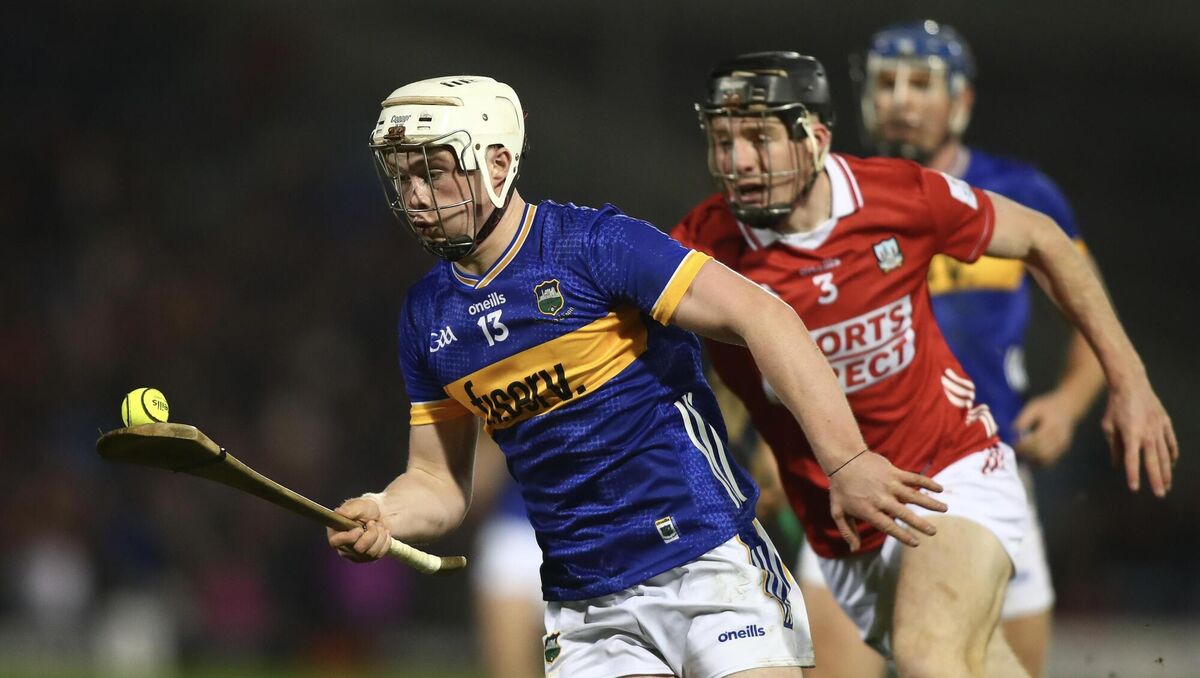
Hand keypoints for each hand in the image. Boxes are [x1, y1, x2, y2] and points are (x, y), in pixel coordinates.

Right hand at [326, 495, 392, 561]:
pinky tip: (383, 533)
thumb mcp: (358, 505)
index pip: (336, 542)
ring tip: (379, 526)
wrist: (379, 514)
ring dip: (380, 536)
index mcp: (335, 533)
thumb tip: (338, 512)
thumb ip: (349, 509)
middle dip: (371, 534)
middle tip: (372, 522)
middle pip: (359, 549)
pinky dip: (385, 541)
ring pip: (371, 553)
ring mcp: (356, 555)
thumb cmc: (365, 509)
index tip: (360, 528)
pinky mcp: (368, 558)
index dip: (350, 537)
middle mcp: (343, 548)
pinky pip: (380, 554)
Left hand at [827, 450, 946, 550]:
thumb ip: (847, 532)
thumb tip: (854, 550)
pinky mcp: (893, 472)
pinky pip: (913, 478)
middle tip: (933, 532)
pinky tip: (940, 488)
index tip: (916, 543)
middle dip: (919, 523)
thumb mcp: (838, 512)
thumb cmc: (840, 488)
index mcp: (868, 511)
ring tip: (945, 509)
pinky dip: (927, 482)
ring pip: (913, 495)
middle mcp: (881, 498)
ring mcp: (888, 484)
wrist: (842, 459)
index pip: (888, 526)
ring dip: (930, 502)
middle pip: (904, 513)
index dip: (903, 535)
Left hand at [1014, 391, 1080, 465]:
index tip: (1013, 445)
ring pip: (1045, 459)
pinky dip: (1039, 462)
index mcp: (1051, 426)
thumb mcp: (1034, 407)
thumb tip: (1014, 432)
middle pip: (1040, 452)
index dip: (1023, 445)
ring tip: (1022, 456)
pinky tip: (1031, 459)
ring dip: (1032, 460)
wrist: (1068, 408)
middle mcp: (1058, 437)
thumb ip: (1024, 419)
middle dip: (1026, 454)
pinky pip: (1050, 461)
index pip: (1035, 441)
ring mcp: (1062, 445)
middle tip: (1016, 452)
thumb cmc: (1047, 407)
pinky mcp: (1063, 449)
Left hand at [1102, 381, 1177, 496]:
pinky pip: (1171, 442)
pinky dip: (1172, 454)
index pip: (1131, 460)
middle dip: (1156, 479)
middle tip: (1160, 495)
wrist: (1130, 384)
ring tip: (1167, 485)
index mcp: (1130, 434)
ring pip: (1164, 454)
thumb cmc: (1115, 406)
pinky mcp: (1165, 422)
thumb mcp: (1108, 426)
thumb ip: (1114, 447)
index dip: (1132, 475)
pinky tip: (1172, 464)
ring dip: (1166, 471)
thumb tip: (1116, 465)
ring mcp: (1158, 427)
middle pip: (1152, 461)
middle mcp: (1147, 433)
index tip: (1134, 488)